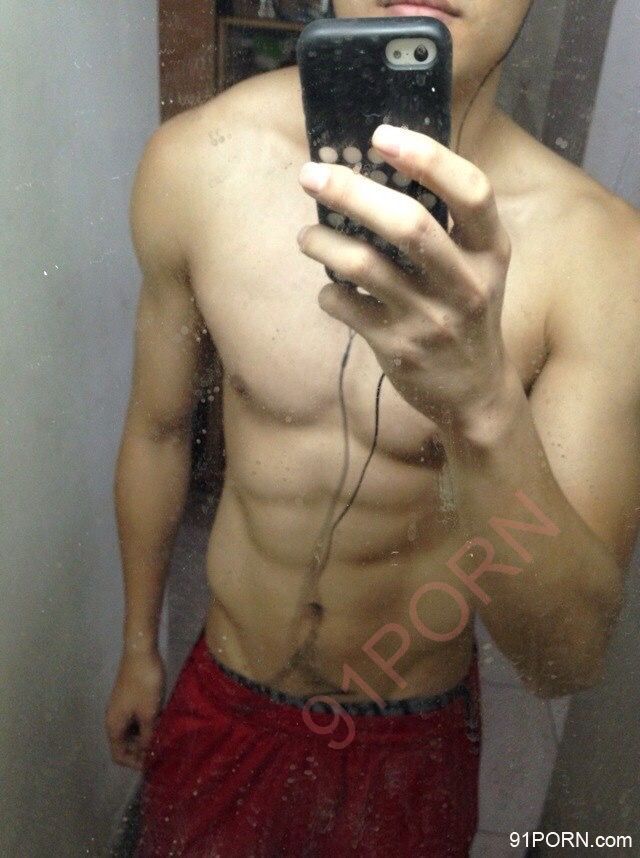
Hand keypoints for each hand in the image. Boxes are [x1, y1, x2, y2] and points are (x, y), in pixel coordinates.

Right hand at [105, 648, 164, 770]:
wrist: (141, 652)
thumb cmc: (144, 684)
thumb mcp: (149, 713)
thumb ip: (147, 736)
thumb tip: (148, 753)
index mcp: (114, 726)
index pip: (119, 755)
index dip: (134, 763)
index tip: (152, 763)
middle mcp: (114, 719)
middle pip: (125, 744)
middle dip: (141, 750)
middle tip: (162, 751)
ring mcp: (122, 707)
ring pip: (132, 731)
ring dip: (145, 736)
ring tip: (164, 738)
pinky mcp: (130, 698)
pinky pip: (136, 719)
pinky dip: (147, 724)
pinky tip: (162, 722)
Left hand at [297, 124, 515, 433]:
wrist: (474, 391)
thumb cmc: (466, 313)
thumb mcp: (478, 267)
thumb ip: (446, 225)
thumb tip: (379, 171)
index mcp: (491, 251)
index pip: (471, 192)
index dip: (428, 158)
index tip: (381, 135)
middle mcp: (465, 284)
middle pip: (407, 224)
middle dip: (350, 192)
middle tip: (310, 175)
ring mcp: (431, 320)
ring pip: (364, 265)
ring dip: (322, 243)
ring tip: (306, 236)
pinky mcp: (398, 349)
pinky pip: (346, 307)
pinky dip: (328, 293)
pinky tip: (330, 292)